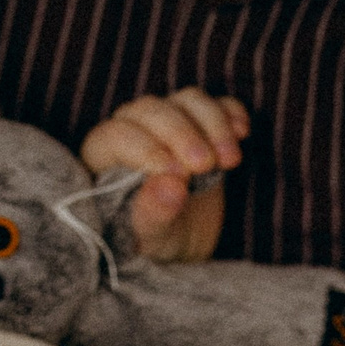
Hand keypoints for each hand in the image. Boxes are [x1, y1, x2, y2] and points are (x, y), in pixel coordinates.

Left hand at [81, 89, 248, 261]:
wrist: (183, 244)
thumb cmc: (155, 242)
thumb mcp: (151, 239)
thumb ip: (154, 213)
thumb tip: (172, 184)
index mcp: (103, 155)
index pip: (117, 135)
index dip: (146, 149)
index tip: (178, 175)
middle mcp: (132, 129)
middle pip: (152, 110)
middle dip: (182, 133)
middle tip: (205, 165)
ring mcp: (168, 123)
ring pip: (186, 101)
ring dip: (212, 123)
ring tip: (230, 160)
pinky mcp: (201, 124)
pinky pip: (216, 104)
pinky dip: (231, 113)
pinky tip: (242, 133)